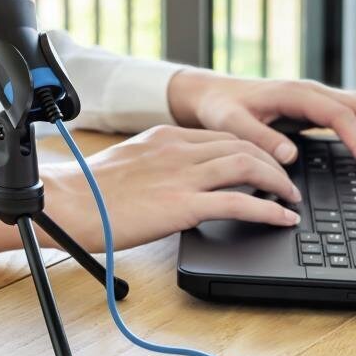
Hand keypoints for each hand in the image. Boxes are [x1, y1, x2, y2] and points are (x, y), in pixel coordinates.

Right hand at [0, 125, 300, 255]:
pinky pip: (239, 203)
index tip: (266, 163)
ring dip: (278, 183)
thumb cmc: (86, 194)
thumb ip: (156, 167)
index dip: (253, 149)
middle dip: (273, 163)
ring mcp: (181, 175)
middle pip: (243, 145)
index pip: (222, 136)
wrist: (64, 204)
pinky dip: (269, 210)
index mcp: (164, 137)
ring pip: (249, 166)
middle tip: (287, 182)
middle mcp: (178, 149)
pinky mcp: (182, 205)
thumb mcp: (127, 166)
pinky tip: (283, 219)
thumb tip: (172, 185)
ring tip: (291, 199)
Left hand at [167, 69, 355, 175]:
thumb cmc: (220, 108)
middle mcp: (313, 91)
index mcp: (296, 93)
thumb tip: (290, 156)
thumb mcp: (231, 124)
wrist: (213, 94)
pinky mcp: (317, 108)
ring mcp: (317, 98)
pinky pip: (354, 114)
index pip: (341, 115)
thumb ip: (259, 138)